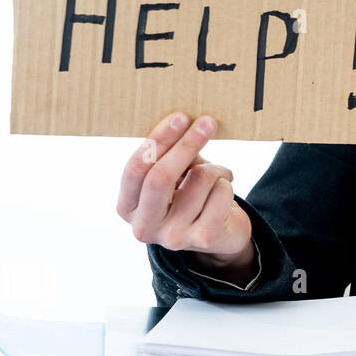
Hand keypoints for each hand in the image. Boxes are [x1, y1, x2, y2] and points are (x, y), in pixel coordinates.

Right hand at [117, 111, 252, 268]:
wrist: (221, 235)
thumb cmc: (193, 195)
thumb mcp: (176, 175)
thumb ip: (172, 155)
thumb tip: (183, 122)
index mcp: (128, 207)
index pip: (136, 169)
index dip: (158, 140)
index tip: (180, 117)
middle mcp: (143, 227)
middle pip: (161, 176)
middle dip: (186, 144)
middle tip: (207, 121)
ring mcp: (172, 237)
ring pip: (199, 179)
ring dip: (216, 169)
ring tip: (218, 177)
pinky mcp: (203, 239)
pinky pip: (221, 192)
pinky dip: (227, 183)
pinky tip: (224, 193)